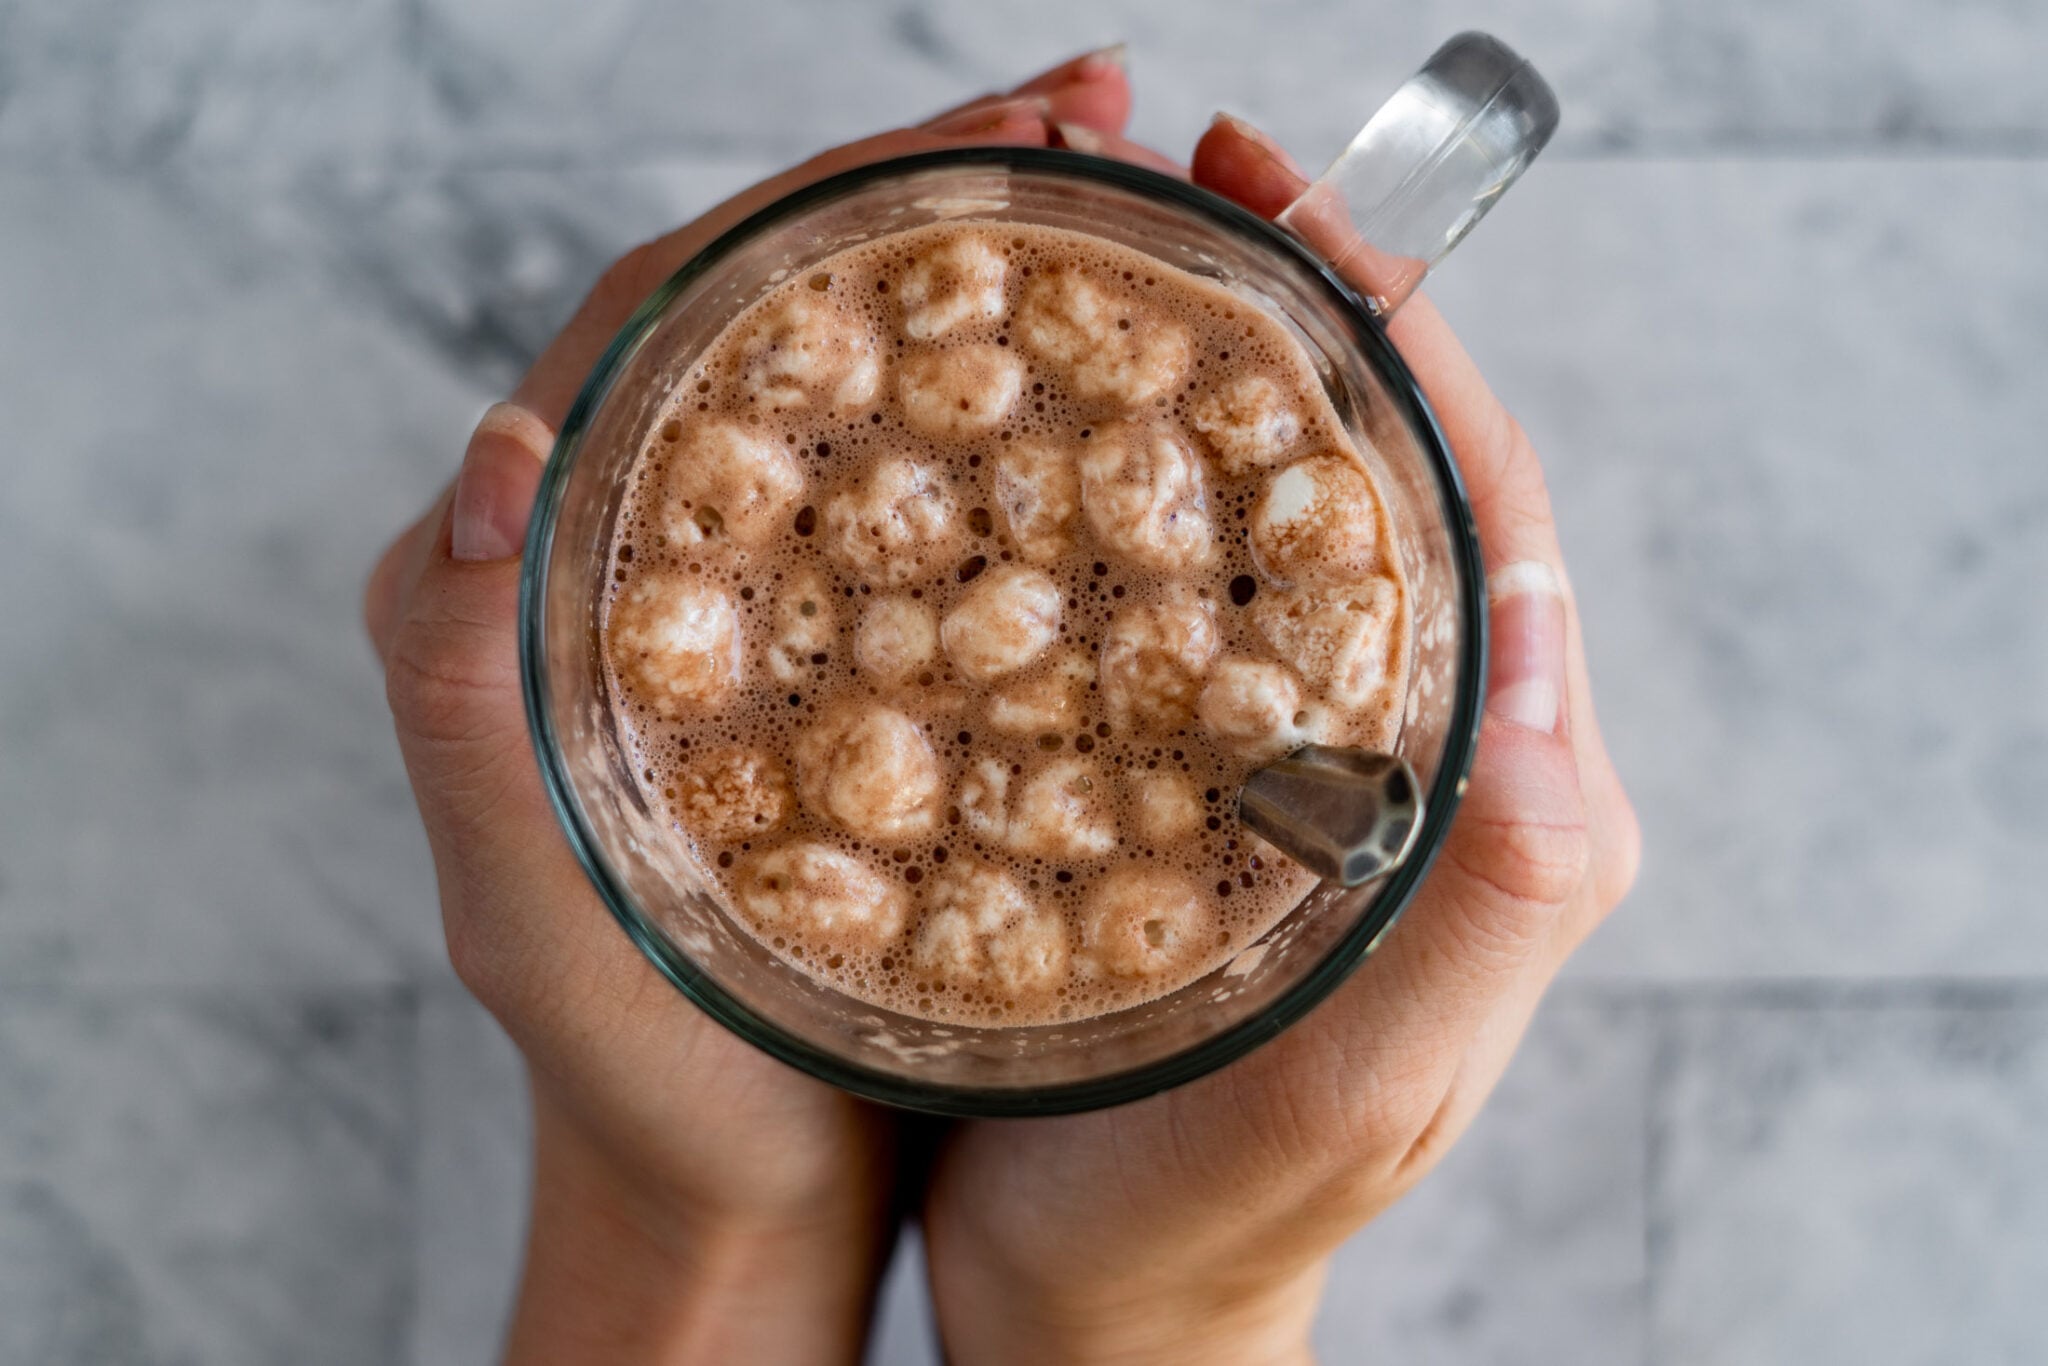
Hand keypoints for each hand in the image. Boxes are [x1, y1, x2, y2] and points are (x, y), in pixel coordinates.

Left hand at [361, 49, 1139, 1363]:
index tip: (1006, 129)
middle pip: (800, 318)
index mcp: (549, 568)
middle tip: (1112, 130)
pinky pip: (952, 516)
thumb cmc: (637, 1076)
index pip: (682, 306)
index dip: (836, 193)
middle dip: (948, 199)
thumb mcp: (533, 907)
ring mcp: (776, 608)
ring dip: (1008, 292)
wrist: (736, 1196)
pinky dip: (1043, 438)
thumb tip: (494, 453)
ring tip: (1149, 222)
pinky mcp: (869, 673)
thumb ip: (467, 693)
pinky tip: (1142, 414)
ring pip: (885, 397)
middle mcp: (658, 556)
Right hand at [920, 115, 1642, 1365]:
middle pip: (1369, 474)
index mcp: (1486, 791)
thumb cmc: (1207, 1218)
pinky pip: (1153, 597)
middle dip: (1282, 308)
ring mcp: (1282, 761)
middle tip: (1155, 183)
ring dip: (1180, 372)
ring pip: (1254, 517)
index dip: (1397, 336)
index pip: (1485, 502)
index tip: (1282, 209)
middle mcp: (1398, 751)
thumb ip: (1489, 899)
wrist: (1091, 1307)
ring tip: (1074, 265)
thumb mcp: (1362, 1086)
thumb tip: (1553, 668)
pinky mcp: (1175, 783)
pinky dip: (1094, 488)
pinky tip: (1001, 440)